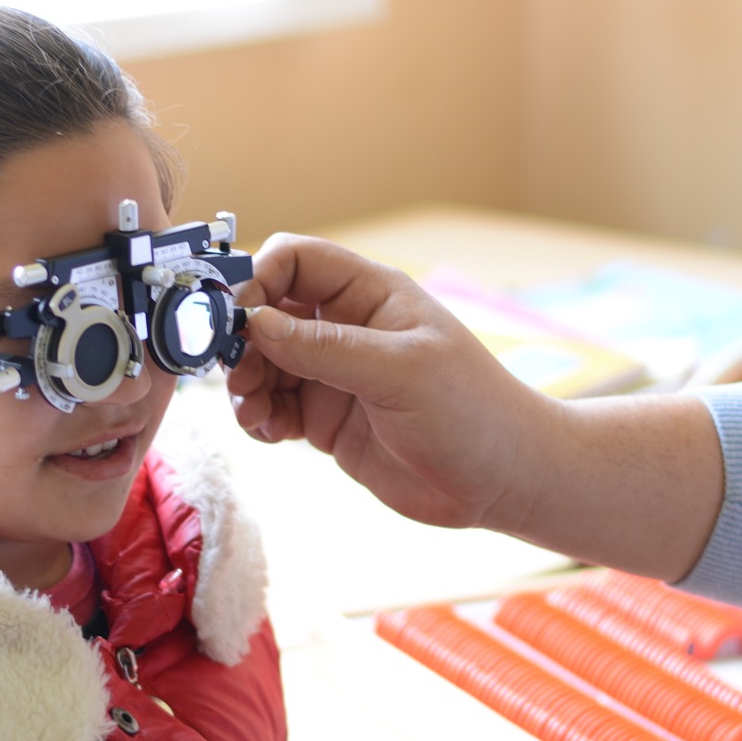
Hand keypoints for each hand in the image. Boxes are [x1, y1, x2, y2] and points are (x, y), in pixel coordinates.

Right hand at [227, 234, 547, 529]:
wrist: (505, 481)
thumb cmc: (473, 412)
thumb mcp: (400, 371)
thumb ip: (324, 348)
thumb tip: (254, 323)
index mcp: (370, 294)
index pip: (296, 260)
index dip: (258, 279)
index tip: (236, 317)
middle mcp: (346, 328)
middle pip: (267, 312)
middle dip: (242, 340)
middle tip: (238, 375)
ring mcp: (334, 375)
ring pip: (263, 362)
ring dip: (245, 383)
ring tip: (253, 411)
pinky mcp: (327, 419)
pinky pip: (273, 407)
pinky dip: (258, 417)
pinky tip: (269, 433)